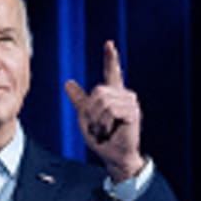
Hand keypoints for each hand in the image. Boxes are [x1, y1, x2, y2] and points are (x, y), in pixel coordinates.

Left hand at [64, 40, 144, 181]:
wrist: (115, 156)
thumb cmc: (102, 138)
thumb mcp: (86, 117)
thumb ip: (80, 100)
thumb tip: (68, 82)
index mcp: (113, 94)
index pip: (112, 72)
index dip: (110, 58)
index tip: (109, 44)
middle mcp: (124, 95)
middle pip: (98, 91)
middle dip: (91, 111)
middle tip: (96, 127)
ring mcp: (130, 103)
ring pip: (103, 101)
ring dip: (97, 120)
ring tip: (103, 131)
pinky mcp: (133, 113)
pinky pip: (110, 111)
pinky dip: (104, 124)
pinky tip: (109, 132)